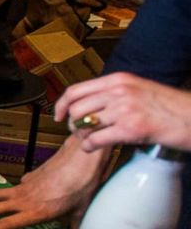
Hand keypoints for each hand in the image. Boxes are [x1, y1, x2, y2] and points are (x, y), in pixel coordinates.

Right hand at [0, 134, 111, 228]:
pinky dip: (7, 193)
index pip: (6, 224)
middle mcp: (23, 201)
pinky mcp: (27, 178)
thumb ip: (74, 226)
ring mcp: (23, 188)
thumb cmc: (82, 187)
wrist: (80, 159)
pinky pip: (12, 188)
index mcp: (35, 213)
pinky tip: (18, 194)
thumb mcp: (80, 211)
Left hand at [53, 72, 190, 152]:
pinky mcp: (131, 129)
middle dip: (72, 123)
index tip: (57, 115)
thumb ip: (116, 93)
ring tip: (89, 140)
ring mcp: (125, 109)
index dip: (61, 104)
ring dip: (82, 135)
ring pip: (84, 124)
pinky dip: (90, 146)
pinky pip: (96, 139)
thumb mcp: (140, 89)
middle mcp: (119, 92)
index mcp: (119, 80)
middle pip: (77, 109)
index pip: (76, 90)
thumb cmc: (171, 107)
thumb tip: (93, 103)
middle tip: (77, 132)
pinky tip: (94, 148)